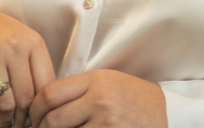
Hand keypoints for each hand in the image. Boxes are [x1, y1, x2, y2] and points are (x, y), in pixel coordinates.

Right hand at [0, 0, 55, 127]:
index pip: (47, 85)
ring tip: (6, 127)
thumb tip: (42, 102)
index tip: (39, 118)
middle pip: (27, 98)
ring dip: (6, 123)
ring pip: (5, 104)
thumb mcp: (18, 38)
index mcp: (32, 41)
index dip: (43, 108)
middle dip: (24, 119)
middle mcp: (14, 47)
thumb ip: (31, 64)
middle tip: (21, 126)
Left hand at [28, 69, 166, 127]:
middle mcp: (99, 100)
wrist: (170, 114)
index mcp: (95, 81)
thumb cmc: (135, 99)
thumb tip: (44, 104)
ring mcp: (106, 122)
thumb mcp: (109, 82)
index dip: (35, 108)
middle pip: (53, 119)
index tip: (33, 116)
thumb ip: (79, 90)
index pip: (50, 93)